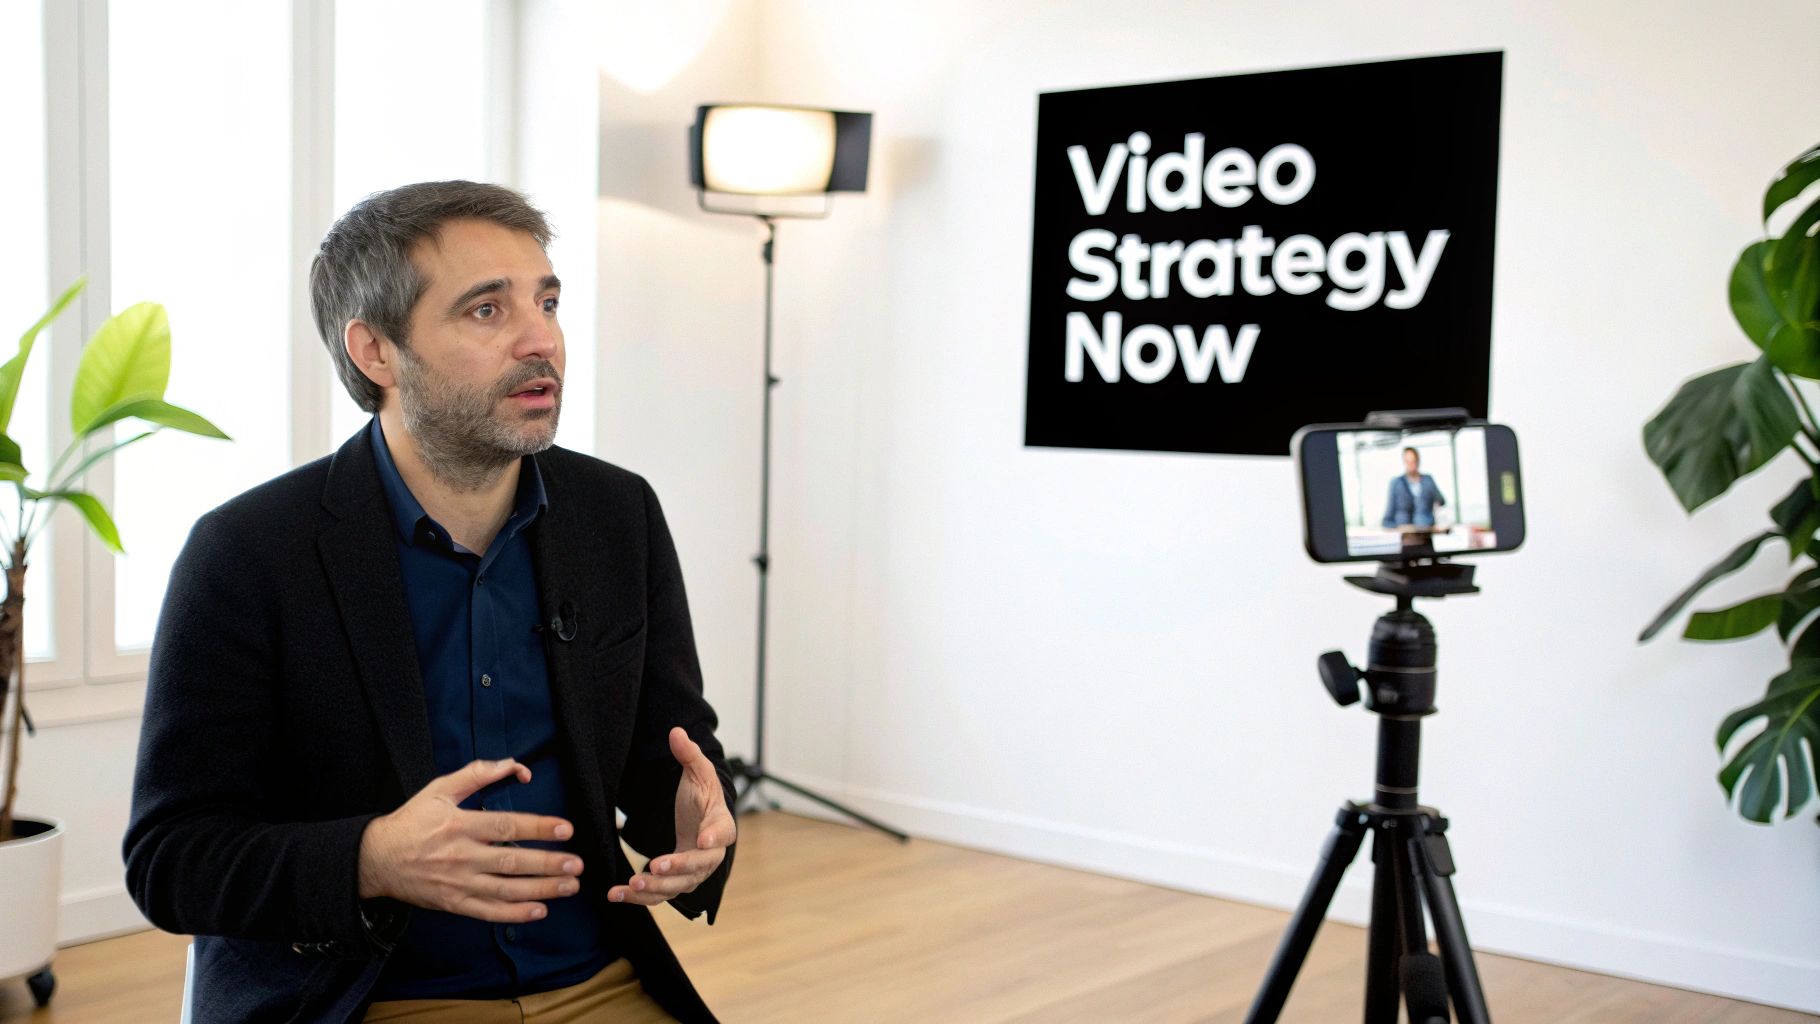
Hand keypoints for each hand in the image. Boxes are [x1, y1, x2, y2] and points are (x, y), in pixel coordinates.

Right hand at [359, 758, 584, 923]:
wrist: (375, 859)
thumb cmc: (412, 820)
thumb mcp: (439, 789)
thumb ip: (477, 774)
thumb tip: (514, 764)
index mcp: (460, 825)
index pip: (506, 826)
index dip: (538, 828)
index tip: (565, 829)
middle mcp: (461, 856)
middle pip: (511, 862)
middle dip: (548, 864)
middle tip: (577, 863)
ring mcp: (458, 883)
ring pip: (506, 890)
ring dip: (541, 890)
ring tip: (569, 885)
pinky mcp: (453, 903)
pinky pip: (488, 912)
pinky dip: (514, 914)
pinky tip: (539, 911)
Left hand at [609, 727, 735, 905]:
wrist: (700, 821)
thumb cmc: (702, 797)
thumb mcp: (698, 773)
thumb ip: (689, 754)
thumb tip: (676, 732)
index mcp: (720, 825)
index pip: (722, 833)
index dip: (714, 837)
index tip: (703, 840)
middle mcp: (710, 854)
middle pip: (698, 866)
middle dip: (676, 869)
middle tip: (653, 867)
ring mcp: (693, 873)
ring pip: (677, 887)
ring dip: (654, 889)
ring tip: (630, 884)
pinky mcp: (674, 883)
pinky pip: (658, 895)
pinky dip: (638, 898)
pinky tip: (614, 894)